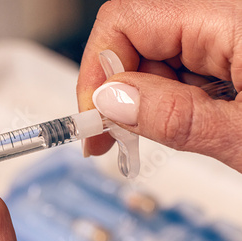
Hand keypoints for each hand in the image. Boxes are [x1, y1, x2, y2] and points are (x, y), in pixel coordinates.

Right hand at [77, 0, 241, 171]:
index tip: (92, 116)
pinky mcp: (229, 57)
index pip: (128, 19)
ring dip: (140, 104)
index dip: (98, 68)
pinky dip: (165, 104)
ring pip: (155, 60)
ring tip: (141, 141)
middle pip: (137, 41)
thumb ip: (175, 116)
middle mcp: (224, 22)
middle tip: (110, 140)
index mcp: (231, 22)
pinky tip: (170, 128)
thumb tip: (110, 100)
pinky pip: (179, 72)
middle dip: (116, 93)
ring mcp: (227, 38)